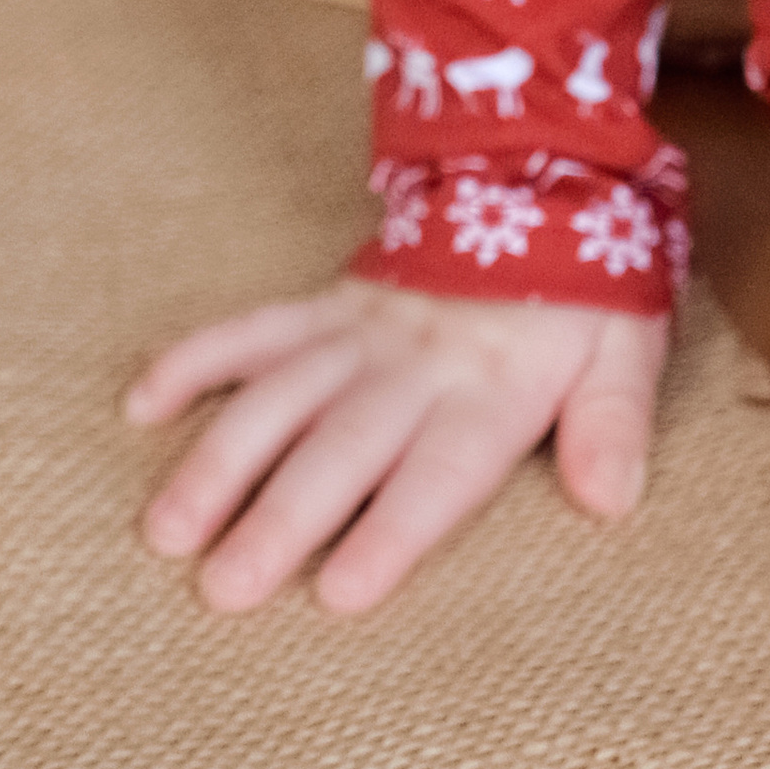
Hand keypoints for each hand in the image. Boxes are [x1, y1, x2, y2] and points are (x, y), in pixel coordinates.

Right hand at [125, 272, 666, 612]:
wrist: (542, 177)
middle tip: (223, 586)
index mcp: (491, 389)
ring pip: (278, 396)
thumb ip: (614, 421)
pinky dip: (196, 359)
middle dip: (280, 516)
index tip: (341, 591)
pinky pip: (253, 328)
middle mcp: (414, 366)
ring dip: (221, 460)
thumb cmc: (582, 292)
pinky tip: (143, 402)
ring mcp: (359, 333)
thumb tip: (612, 499)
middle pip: (340, 448)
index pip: (437, 471)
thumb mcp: (626, 348)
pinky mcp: (324, 305)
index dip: (390, 531)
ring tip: (168, 530)